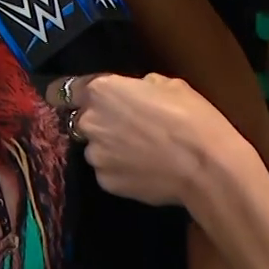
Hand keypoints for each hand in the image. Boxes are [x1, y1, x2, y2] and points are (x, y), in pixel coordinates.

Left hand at [48, 74, 239, 206]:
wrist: (205, 166)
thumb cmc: (190, 117)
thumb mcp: (169, 86)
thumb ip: (140, 87)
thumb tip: (135, 92)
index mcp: (101, 91)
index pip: (63, 91)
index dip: (71, 96)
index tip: (75, 101)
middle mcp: (90, 122)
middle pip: (82, 121)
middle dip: (100, 124)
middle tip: (130, 129)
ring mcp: (96, 156)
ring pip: (96, 149)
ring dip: (111, 149)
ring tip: (142, 154)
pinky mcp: (106, 182)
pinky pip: (108, 172)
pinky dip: (121, 171)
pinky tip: (145, 171)